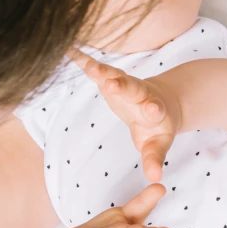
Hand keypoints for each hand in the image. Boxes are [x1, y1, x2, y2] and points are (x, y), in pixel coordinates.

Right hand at [69, 49, 181, 182]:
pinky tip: (66, 48)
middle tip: (112, 83)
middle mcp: (140, 93)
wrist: (160, 102)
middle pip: (132, 88)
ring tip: (89, 66)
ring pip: (114, 75)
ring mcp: (124, 83)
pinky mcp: (110, 78)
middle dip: (122, 86)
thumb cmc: (158, 128)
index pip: (154, 109)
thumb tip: (155, 179)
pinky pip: (95, 68)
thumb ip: (155, 158)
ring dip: (101, 71)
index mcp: (154, 110)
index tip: (153, 109)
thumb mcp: (158, 144)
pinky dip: (81, 59)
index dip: (153, 109)